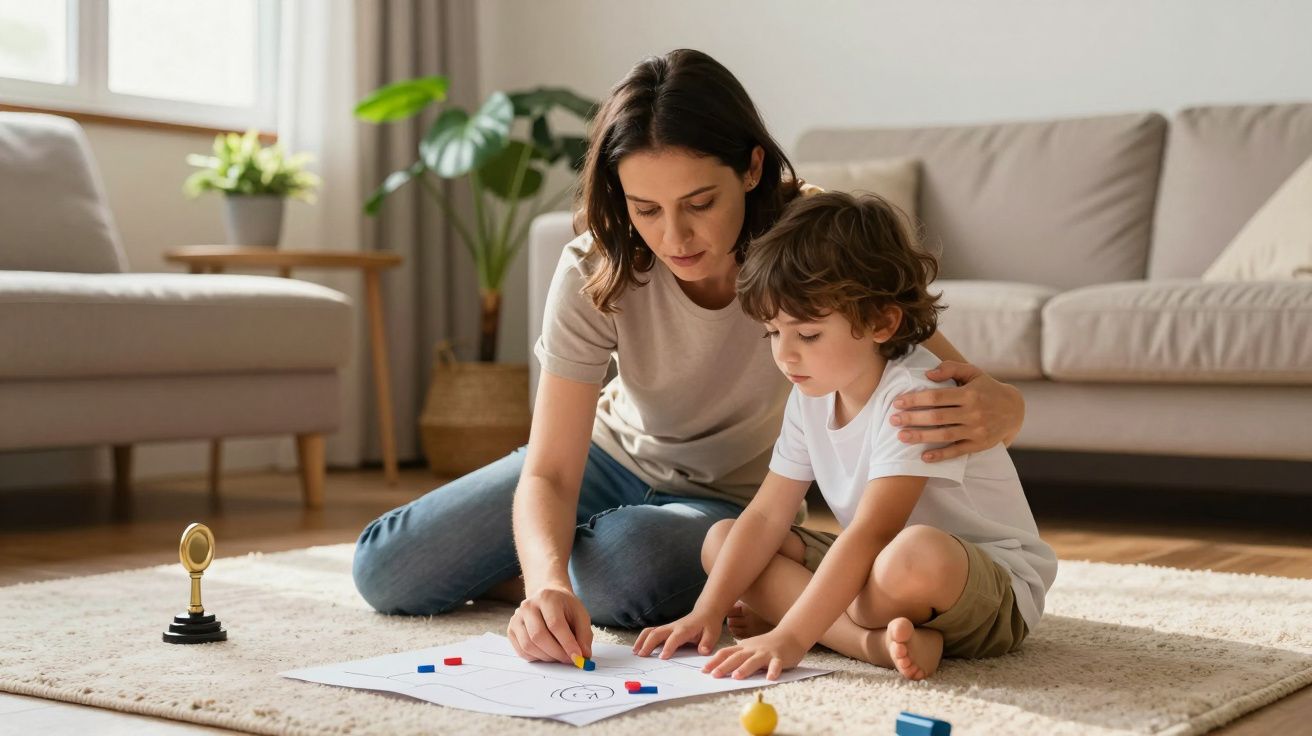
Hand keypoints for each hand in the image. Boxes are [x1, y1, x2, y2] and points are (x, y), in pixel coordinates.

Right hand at [507, 585, 592, 663]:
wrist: (548, 598)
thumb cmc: (565, 608)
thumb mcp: (580, 615)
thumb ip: (584, 635)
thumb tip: (584, 656)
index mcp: (547, 598)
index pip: (555, 624)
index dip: (567, 643)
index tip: (578, 656)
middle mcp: (528, 606)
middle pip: (538, 636)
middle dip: (557, 653)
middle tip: (569, 660)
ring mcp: (516, 618)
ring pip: (528, 646)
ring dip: (547, 657)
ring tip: (559, 655)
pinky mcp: (511, 630)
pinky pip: (522, 651)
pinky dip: (537, 658)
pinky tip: (547, 653)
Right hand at [633, 607, 722, 658]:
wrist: (705, 612)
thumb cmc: (708, 624)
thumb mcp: (713, 633)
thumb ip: (707, 643)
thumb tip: (702, 651)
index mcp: (685, 629)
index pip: (675, 638)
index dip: (668, 647)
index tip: (662, 657)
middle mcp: (674, 627)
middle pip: (657, 633)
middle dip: (648, 644)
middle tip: (642, 656)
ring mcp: (668, 627)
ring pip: (651, 631)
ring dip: (642, 641)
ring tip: (635, 652)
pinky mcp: (665, 629)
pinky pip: (651, 632)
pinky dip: (643, 639)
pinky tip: (638, 648)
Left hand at [703, 630, 806, 680]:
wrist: (790, 634)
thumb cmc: (768, 644)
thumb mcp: (750, 647)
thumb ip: (738, 654)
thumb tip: (721, 665)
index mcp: (744, 647)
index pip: (725, 653)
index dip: (714, 661)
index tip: (703, 670)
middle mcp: (753, 649)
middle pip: (736, 657)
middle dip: (724, 666)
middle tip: (714, 675)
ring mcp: (766, 653)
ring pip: (754, 661)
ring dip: (745, 668)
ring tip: (736, 676)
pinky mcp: (779, 657)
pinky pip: (776, 664)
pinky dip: (773, 671)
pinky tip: (770, 678)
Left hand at [890, 361, 1024, 461]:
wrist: (1014, 410)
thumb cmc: (987, 388)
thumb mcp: (973, 372)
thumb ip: (950, 369)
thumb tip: (928, 374)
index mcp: (969, 393)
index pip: (936, 397)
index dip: (915, 400)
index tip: (897, 402)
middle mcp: (973, 413)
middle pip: (936, 417)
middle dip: (912, 419)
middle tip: (893, 420)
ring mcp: (976, 430)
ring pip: (944, 436)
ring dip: (921, 437)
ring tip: (901, 437)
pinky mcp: (979, 445)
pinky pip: (957, 451)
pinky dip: (941, 456)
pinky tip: (924, 457)